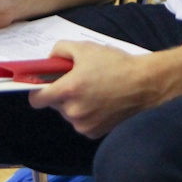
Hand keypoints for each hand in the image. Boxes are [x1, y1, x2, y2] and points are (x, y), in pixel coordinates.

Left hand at [29, 41, 162, 138]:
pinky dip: (86, 114)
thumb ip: (59, 50)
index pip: (36, 99)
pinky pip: (81, 122)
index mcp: (69, 89)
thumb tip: (49, 61)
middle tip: (77, 81)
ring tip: (94, 90)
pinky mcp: (95, 133)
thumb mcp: (85, 47)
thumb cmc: (115, 64)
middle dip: (61, 93)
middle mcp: (73, 111)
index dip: (37, 90)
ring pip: (68, 113)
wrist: (145, 84)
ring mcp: (84, 125)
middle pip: (54, 104)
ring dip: (74, 104)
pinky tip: (101, 102)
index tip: (43, 84)